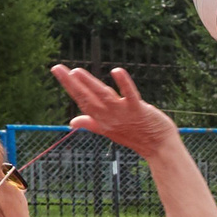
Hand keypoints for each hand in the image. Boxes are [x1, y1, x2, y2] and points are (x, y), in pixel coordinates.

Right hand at [53, 66, 178, 156]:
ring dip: (90, 83)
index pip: (82, 100)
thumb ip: (91, 123)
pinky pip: (130, 95)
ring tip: (77, 71)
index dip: (69, 86)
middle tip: (58, 68)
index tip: (58, 71)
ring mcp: (123, 113)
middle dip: (72, 84)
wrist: (159, 148)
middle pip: (87, 98)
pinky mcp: (139, 109)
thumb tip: (72, 122)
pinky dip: (124, 83)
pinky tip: (117, 71)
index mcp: (101, 119)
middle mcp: (109, 116)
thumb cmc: (135, 136)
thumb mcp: (109, 130)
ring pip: (103, 96)